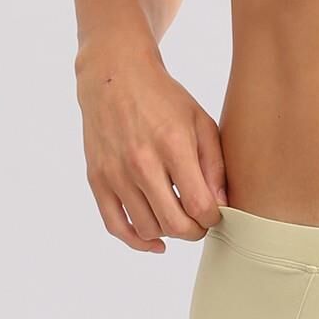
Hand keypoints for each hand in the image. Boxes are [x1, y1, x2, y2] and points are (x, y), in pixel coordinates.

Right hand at [76, 43, 227, 250]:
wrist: (115, 77)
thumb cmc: (164, 99)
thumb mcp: (200, 121)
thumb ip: (214, 165)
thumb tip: (221, 206)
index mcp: (173, 145)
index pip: (199, 205)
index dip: (213, 218)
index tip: (216, 213)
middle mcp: (141, 162)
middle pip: (174, 224)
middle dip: (194, 232)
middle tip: (200, 223)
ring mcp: (115, 173)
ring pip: (147, 228)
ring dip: (168, 233)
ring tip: (178, 218)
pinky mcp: (97, 179)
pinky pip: (115, 225)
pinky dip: (136, 241)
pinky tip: (155, 240)